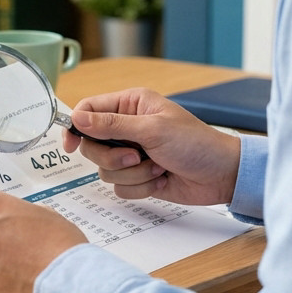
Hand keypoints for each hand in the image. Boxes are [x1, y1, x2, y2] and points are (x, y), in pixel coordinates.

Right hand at [63, 88, 240, 205]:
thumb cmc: (196, 143)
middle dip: (113, 157)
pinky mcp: (138, 176)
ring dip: (132, 174)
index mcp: (130, 105)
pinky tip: (161, 178)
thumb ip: (111, 124)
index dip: (75, 126)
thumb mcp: (152, 129)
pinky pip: (120, 187)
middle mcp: (127, 127)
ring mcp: (132, 153)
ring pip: (105, 169)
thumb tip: (77, 117)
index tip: (70, 144)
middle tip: (136, 156)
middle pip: (91, 145)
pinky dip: (141, 186)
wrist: (221, 175)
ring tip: (157, 167)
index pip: (88, 110)